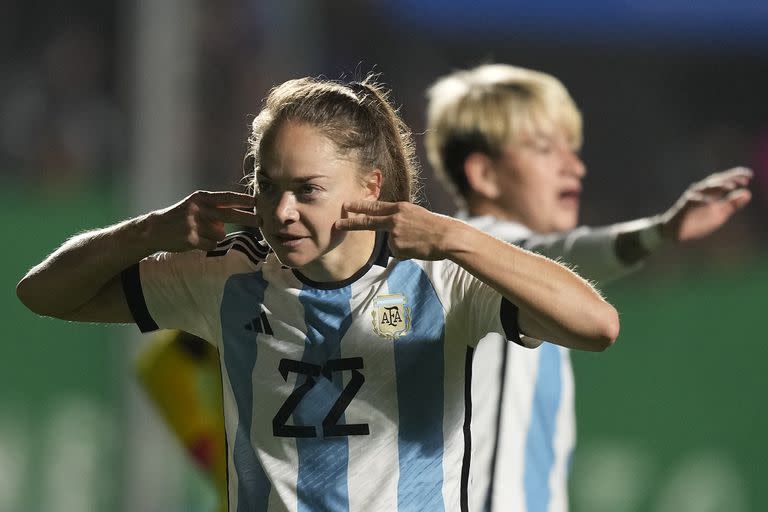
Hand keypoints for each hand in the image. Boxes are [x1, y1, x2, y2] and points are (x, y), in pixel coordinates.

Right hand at [149, 191, 258, 251]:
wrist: (155, 229)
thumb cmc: (181, 216)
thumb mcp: (196, 205)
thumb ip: (215, 208)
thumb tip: (239, 214)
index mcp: (201, 198)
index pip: (226, 198)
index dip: (243, 200)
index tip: (257, 201)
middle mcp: (199, 209)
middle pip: (230, 215)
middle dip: (247, 218)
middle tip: (261, 221)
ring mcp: (195, 224)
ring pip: (220, 233)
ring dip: (216, 236)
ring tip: (201, 233)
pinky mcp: (191, 239)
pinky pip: (211, 244)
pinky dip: (207, 245)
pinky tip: (195, 241)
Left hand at [335, 201, 452, 259]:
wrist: (447, 237)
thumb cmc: (437, 227)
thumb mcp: (417, 215)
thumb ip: (401, 219)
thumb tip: (391, 232)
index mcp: (400, 208)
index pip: (376, 206)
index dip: (361, 206)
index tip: (347, 205)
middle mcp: (394, 219)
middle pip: (368, 221)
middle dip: (352, 222)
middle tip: (338, 223)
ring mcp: (394, 233)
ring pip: (391, 243)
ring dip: (402, 246)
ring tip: (419, 242)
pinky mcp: (397, 247)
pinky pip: (398, 253)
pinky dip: (406, 253)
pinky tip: (418, 249)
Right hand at [660, 167, 752, 241]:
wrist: (676, 231)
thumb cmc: (697, 221)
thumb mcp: (719, 213)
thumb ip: (732, 204)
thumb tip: (748, 193)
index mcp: (710, 192)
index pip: (724, 180)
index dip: (736, 176)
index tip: (749, 176)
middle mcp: (700, 191)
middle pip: (715, 180)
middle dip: (729, 178)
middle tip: (743, 179)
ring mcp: (692, 197)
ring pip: (705, 188)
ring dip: (718, 186)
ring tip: (731, 186)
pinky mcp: (684, 206)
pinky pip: (694, 201)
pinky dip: (703, 200)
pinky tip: (712, 202)